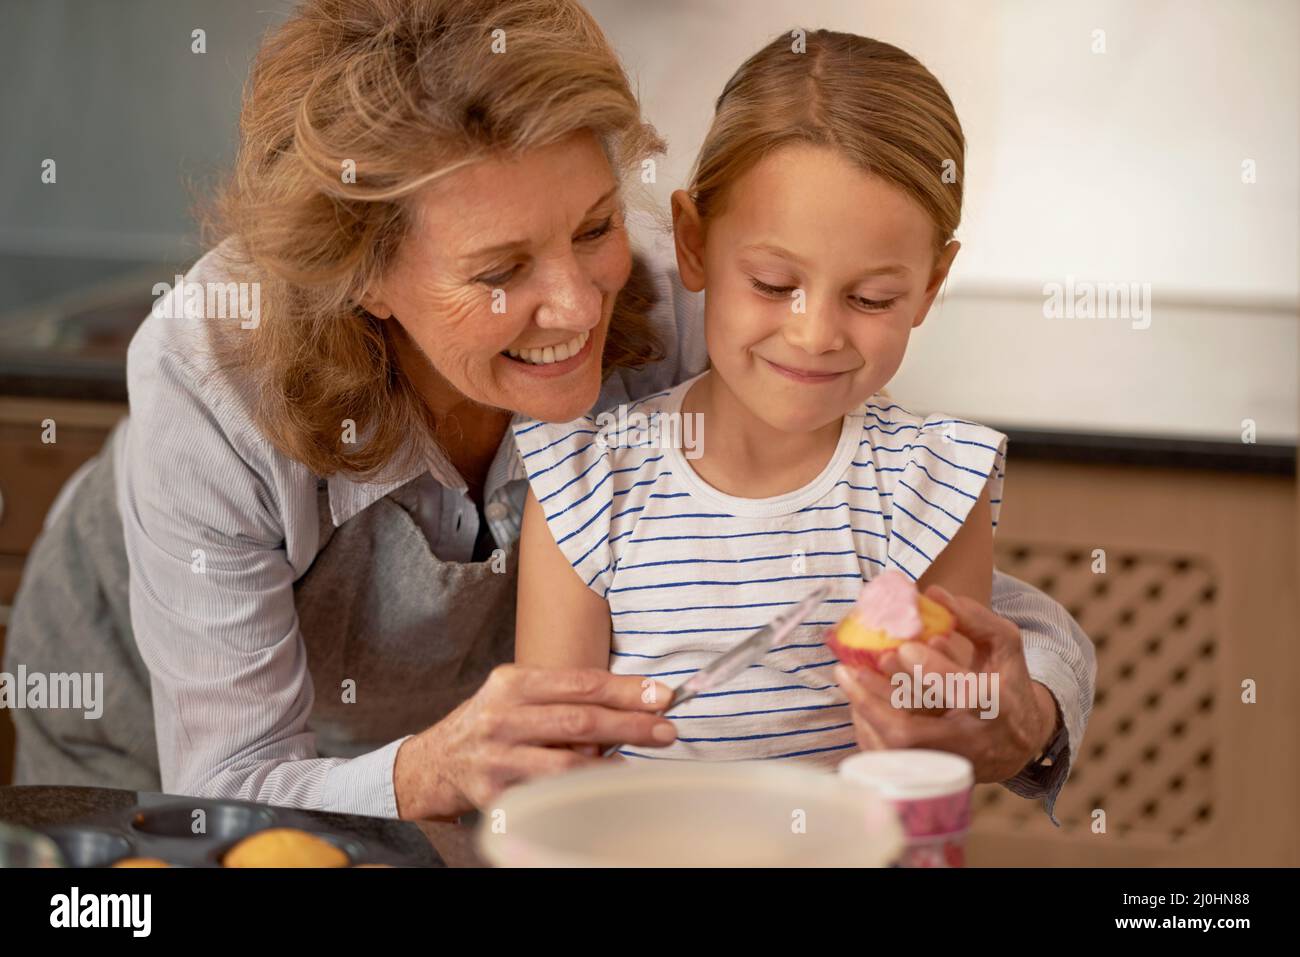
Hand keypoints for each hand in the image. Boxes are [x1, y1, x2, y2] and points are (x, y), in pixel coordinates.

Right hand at [394, 665, 676, 818]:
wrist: (432, 764)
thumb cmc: (489, 724)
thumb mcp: (517, 696)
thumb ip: (564, 697)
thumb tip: (632, 704)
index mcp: (512, 683)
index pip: (581, 683)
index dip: (626, 690)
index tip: (661, 696)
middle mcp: (502, 716)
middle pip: (580, 721)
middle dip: (630, 725)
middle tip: (666, 730)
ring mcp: (496, 757)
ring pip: (566, 763)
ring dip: (611, 765)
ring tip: (640, 764)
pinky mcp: (494, 794)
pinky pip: (549, 795)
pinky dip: (581, 793)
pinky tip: (604, 791)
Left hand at [836, 584, 1060, 783]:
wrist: (1013, 743)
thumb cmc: (1004, 685)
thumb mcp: (1004, 649)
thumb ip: (976, 619)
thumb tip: (934, 593)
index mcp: (998, 707)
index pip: (967, 695)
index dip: (935, 673)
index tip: (905, 648)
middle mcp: (970, 742)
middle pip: (916, 734)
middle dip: (878, 700)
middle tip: (851, 668)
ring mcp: (944, 762)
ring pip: (893, 750)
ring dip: (865, 712)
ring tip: (847, 677)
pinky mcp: (925, 772)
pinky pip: (885, 757)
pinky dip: (866, 726)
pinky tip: (857, 698)